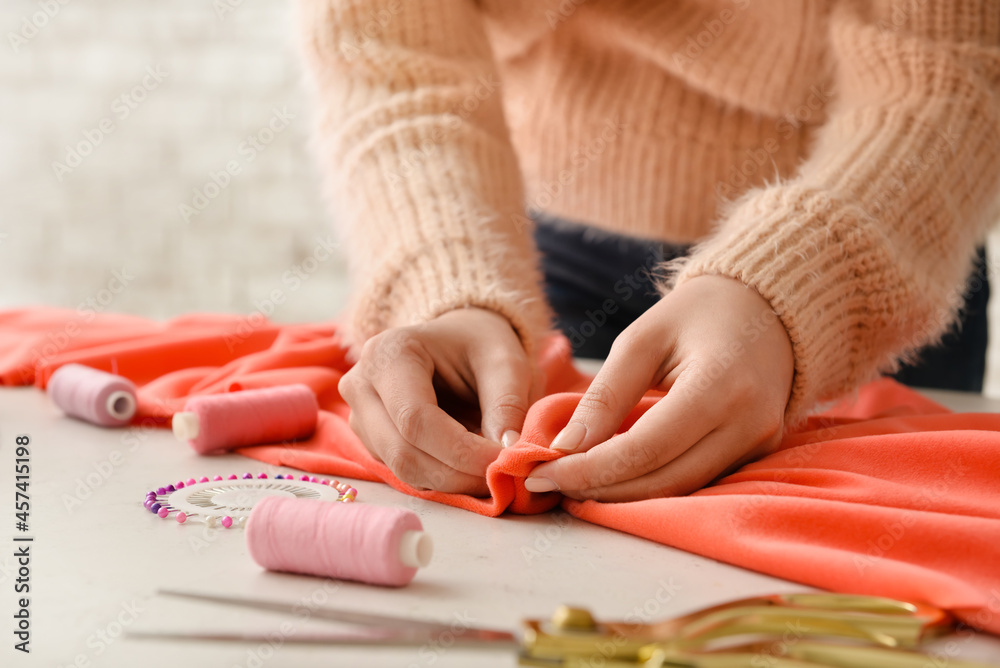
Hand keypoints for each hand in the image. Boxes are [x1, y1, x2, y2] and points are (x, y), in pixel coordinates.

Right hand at [339, 307, 538, 495]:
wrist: (456, 343)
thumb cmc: (479, 346)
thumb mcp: (505, 360)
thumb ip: (507, 403)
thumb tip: (507, 451)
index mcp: (388, 353)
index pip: (416, 419)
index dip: (461, 450)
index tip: (503, 461)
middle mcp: (361, 385)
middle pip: (403, 451)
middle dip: (457, 472)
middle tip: (501, 476)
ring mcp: (359, 415)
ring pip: (402, 468)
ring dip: (451, 480)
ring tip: (489, 471)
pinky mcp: (370, 440)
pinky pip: (404, 472)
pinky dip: (441, 479)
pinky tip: (469, 469)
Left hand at [524, 275, 793, 500]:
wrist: (766, 309)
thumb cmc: (697, 315)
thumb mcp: (642, 339)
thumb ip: (606, 395)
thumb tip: (565, 447)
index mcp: (720, 386)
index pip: (646, 448)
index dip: (590, 468)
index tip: (540, 472)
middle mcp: (748, 424)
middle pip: (663, 479)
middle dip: (599, 488)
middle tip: (546, 483)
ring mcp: (759, 443)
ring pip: (680, 489)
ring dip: (622, 494)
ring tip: (571, 484)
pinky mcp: (756, 453)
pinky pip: (697, 480)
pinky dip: (651, 484)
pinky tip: (613, 478)